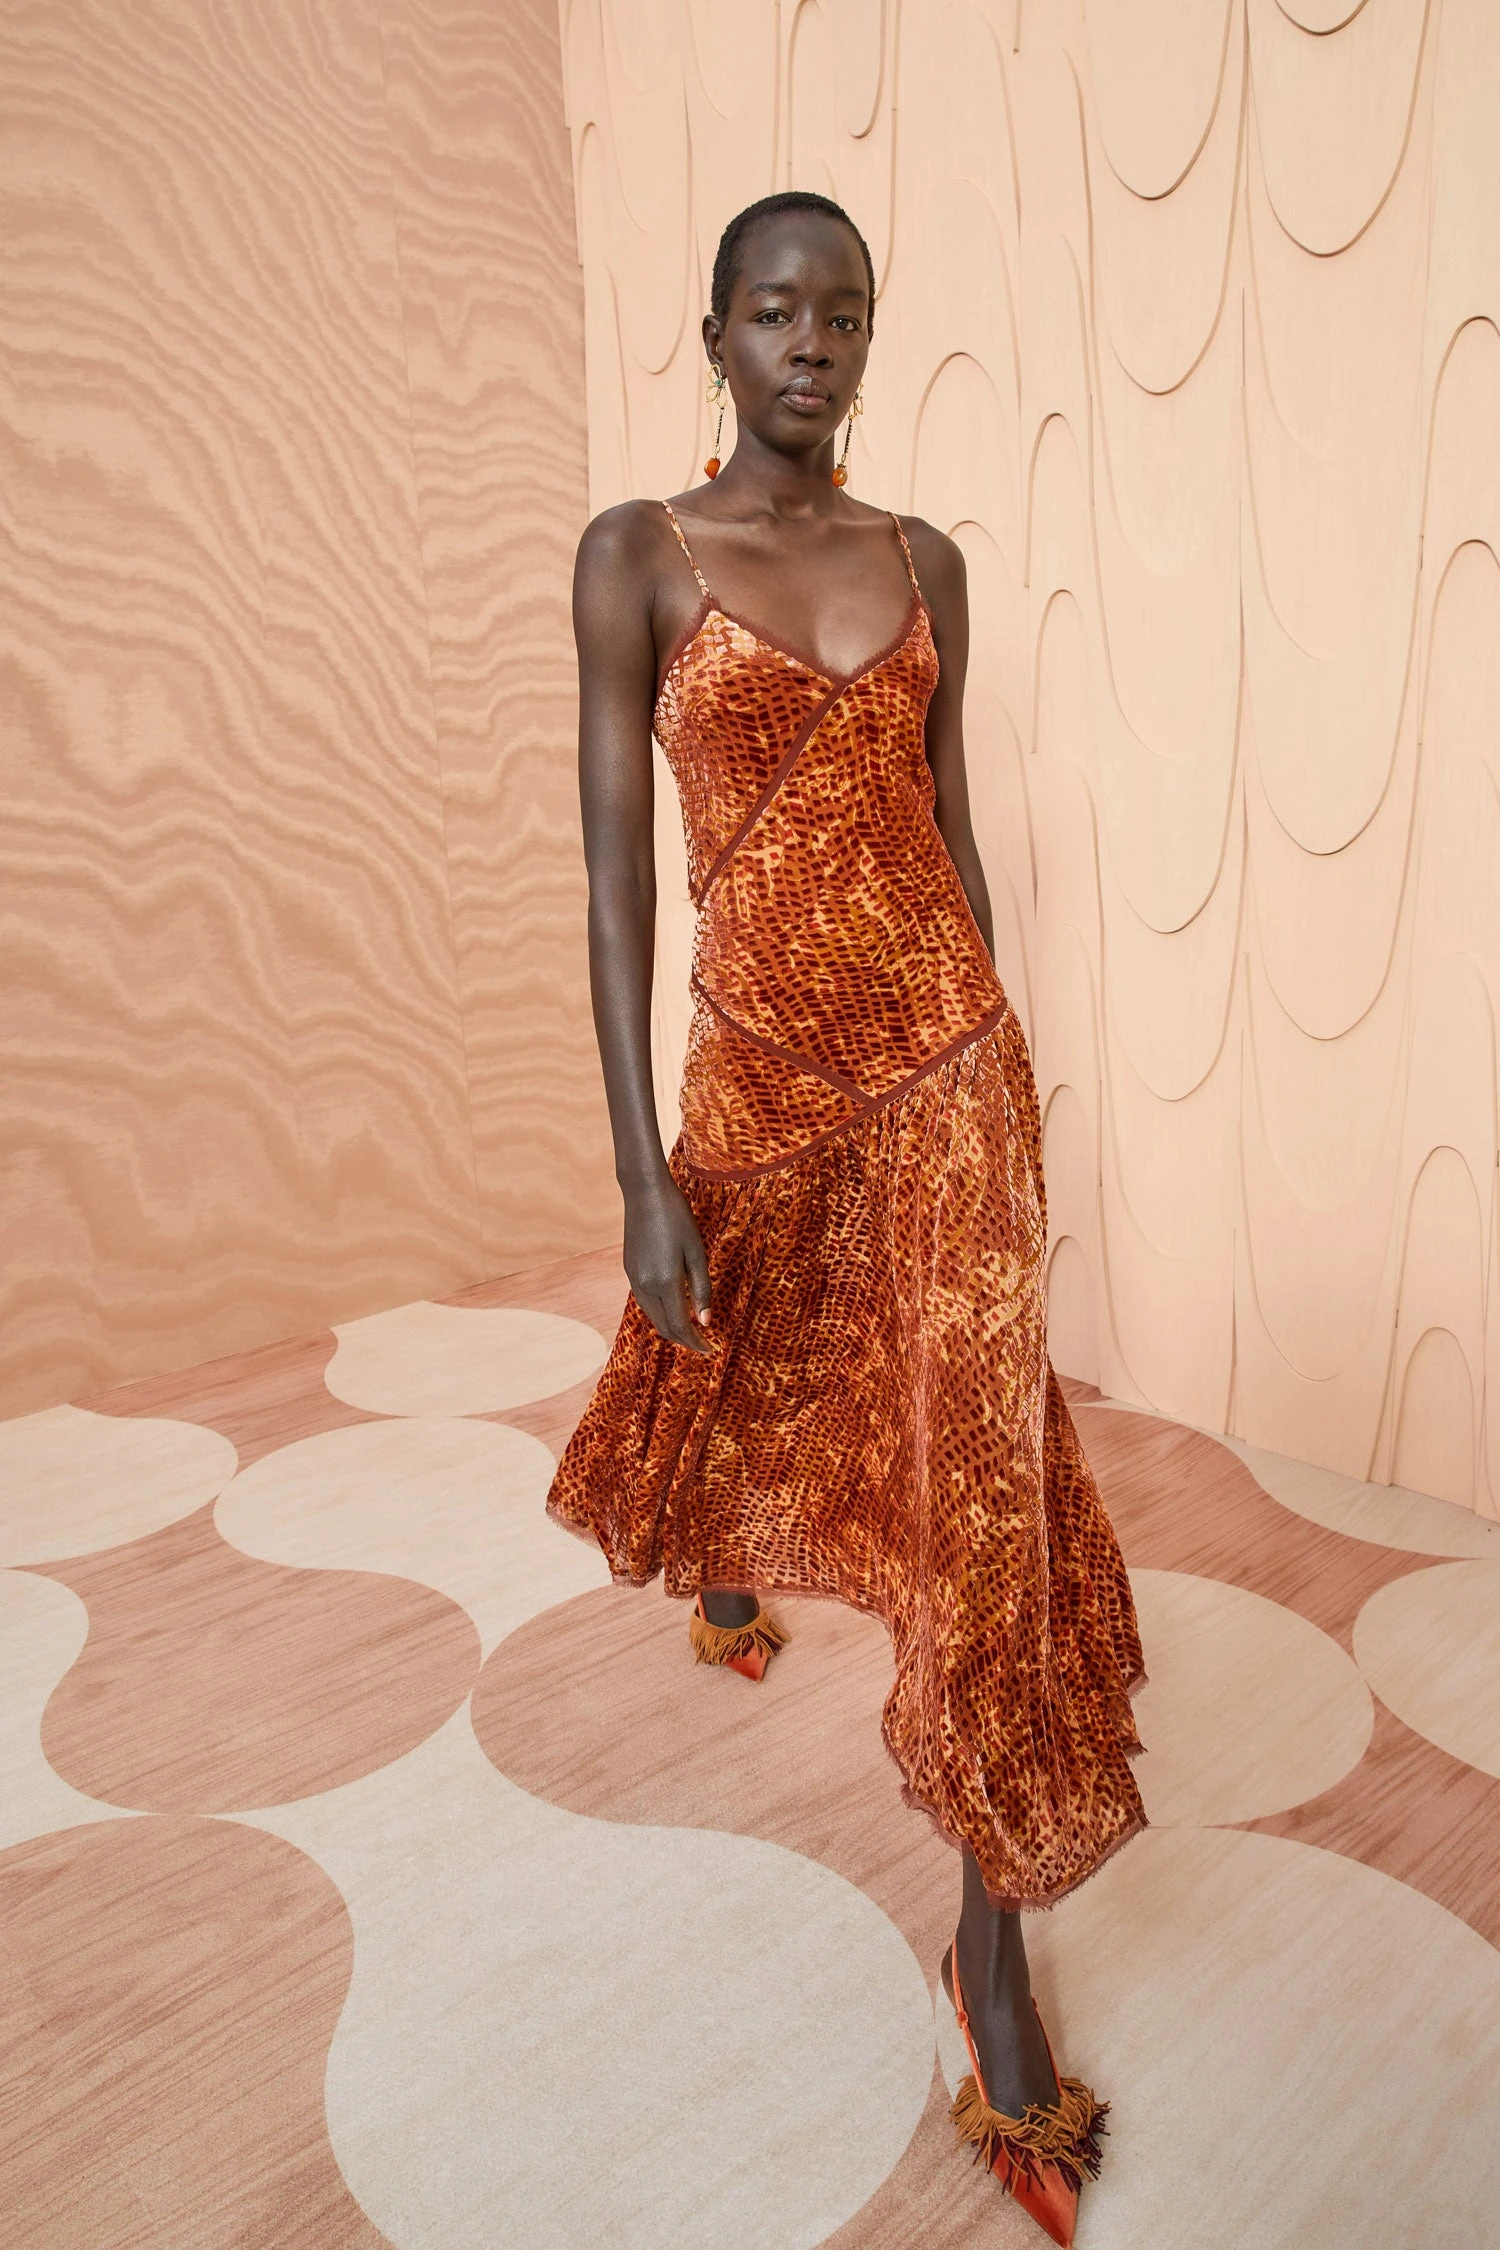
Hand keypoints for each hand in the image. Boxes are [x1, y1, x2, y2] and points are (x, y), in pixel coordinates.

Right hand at [622, 1174, 712, 1353]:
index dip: (696, 1342)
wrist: (644, 1193)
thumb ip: (701, 1289)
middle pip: (664, 1327)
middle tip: (703, 1343)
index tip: (710, 1349)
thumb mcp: (697, 1252)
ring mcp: (634, 1279)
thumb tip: (706, 1321)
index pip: (681, 1326)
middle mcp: (645, 1286)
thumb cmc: (677, 1217)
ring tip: (691, 1328)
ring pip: (653, 1317)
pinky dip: (660, 1312)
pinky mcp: (629, 1271)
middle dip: (684, 1340)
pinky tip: (673, 1306)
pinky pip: (645, 1302)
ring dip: (671, 1327)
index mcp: (665, 1282)